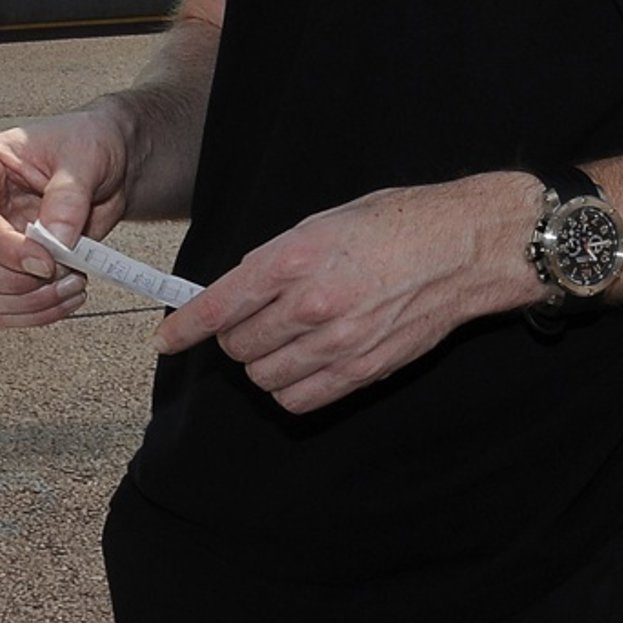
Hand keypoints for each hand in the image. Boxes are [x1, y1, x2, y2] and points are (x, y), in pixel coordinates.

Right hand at [0, 112, 131, 326]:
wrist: (107, 166)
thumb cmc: (86, 145)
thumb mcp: (85, 158)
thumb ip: (68, 197)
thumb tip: (55, 241)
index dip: (3, 246)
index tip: (46, 261)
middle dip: (12, 281)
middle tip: (61, 274)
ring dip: (27, 302)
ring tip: (71, 284)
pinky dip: (33, 313)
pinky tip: (64, 296)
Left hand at [154, 174, 542, 411]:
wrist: (456, 247)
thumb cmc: (390, 223)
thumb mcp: (319, 222)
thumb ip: (275, 259)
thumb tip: (240, 288)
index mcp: (293, 259)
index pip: (220, 305)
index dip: (185, 327)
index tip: (166, 340)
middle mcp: (310, 305)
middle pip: (238, 346)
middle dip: (232, 337)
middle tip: (248, 321)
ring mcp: (338, 343)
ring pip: (264, 377)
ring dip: (261, 363)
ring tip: (279, 340)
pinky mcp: (362, 371)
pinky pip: (301, 400)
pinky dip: (288, 388)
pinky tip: (299, 365)